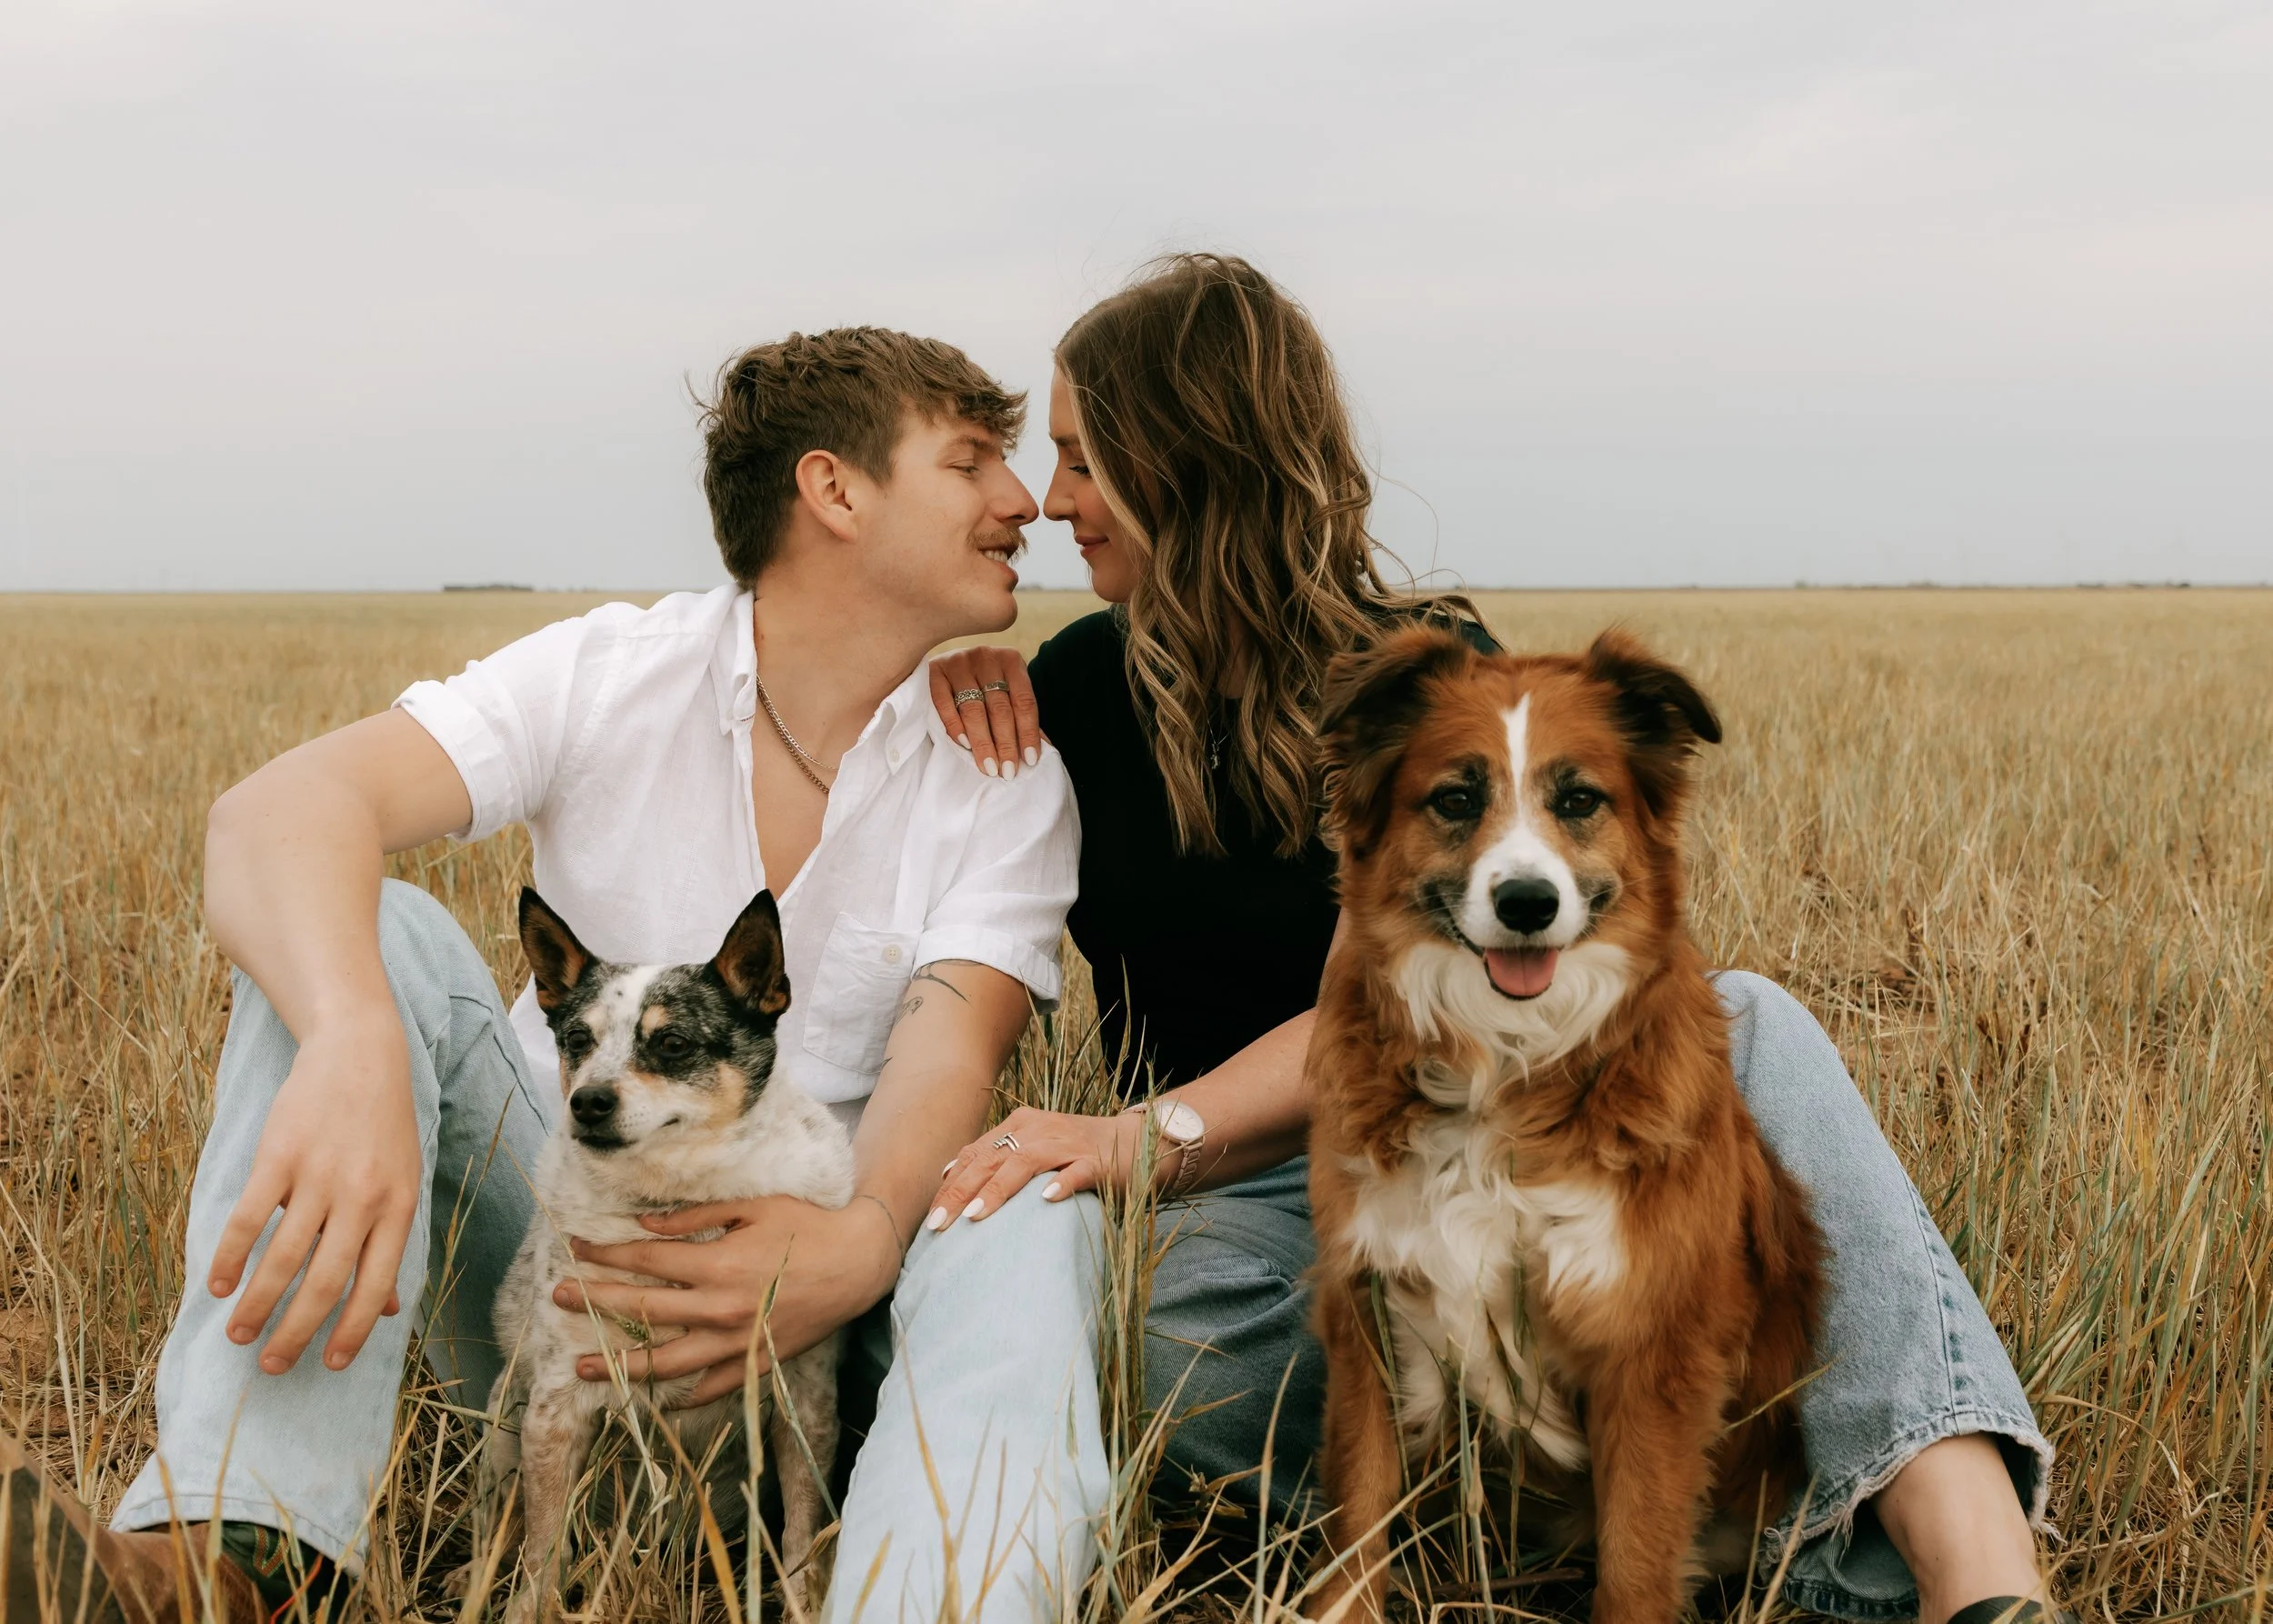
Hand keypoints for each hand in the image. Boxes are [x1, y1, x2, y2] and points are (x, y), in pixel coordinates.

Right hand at [209, 1011, 416, 1372]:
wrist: (359, 1054)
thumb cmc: (383, 1127)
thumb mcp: (404, 1181)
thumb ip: (390, 1242)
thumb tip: (387, 1310)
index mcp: (398, 1207)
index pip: (376, 1284)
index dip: (353, 1331)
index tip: (330, 1366)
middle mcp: (361, 1197)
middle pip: (325, 1282)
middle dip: (296, 1333)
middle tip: (272, 1365)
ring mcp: (318, 1176)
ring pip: (282, 1259)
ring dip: (257, 1306)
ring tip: (240, 1335)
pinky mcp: (279, 1156)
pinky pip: (249, 1220)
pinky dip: (231, 1259)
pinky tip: (220, 1287)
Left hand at [557, 1194, 897, 1406]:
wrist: (859, 1262)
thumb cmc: (807, 1225)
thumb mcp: (752, 1207)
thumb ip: (696, 1216)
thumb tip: (645, 1225)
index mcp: (716, 1264)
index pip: (644, 1261)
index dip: (604, 1255)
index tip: (573, 1249)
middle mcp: (719, 1308)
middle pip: (642, 1309)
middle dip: (594, 1301)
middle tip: (556, 1297)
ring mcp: (736, 1342)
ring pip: (665, 1363)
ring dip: (618, 1364)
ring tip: (583, 1367)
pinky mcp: (756, 1363)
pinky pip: (711, 1387)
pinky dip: (683, 1396)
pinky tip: (658, 1399)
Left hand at [926, 1106, 1142, 1231]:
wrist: (1134, 1143)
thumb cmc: (1076, 1153)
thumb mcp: (1033, 1150)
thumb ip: (997, 1159)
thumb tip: (949, 1176)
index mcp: (1020, 1126)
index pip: (975, 1154)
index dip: (950, 1184)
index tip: (930, 1216)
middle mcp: (1040, 1130)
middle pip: (992, 1159)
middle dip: (961, 1192)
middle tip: (938, 1224)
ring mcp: (1068, 1144)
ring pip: (1026, 1163)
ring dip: (999, 1189)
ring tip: (976, 1216)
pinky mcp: (1097, 1161)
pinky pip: (1077, 1172)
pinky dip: (1062, 1183)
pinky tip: (1046, 1200)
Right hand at [927, 647, 1039, 779]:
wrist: (943, 660)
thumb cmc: (981, 682)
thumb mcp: (1006, 691)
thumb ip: (1022, 717)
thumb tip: (1046, 749)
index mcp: (1011, 660)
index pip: (1024, 701)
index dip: (1028, 733)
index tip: (1029, 760)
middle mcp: (986, 657)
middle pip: (999, 707)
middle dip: (1005, 743)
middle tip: (1007, 771)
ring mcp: (958, 662)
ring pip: (973, 708)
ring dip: (982, 742)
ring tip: (988, 767)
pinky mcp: (934, 671)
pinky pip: (944, 702)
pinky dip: (955, 725)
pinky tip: (964, 745)